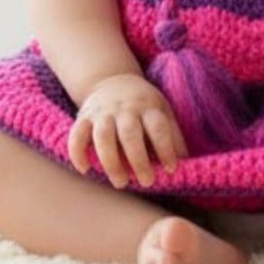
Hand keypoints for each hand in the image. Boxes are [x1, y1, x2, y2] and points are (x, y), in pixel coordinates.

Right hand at [67, 73, 188, 188]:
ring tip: (120, 183)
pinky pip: (77, 134)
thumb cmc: (143, 104)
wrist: (112, 80)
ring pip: (103, 135)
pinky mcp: (84, 117)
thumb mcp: (162, 111)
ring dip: (110, 161)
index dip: (166, 148)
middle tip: (147, 182)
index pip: (158, 128)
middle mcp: (125, 108)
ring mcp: (103, 112)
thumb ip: (173, 134)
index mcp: (148, 107)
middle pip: (130, 134)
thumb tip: (186, 162)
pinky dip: (77, 152)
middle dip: (138, 160)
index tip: (170, 170)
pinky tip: (85, 169)